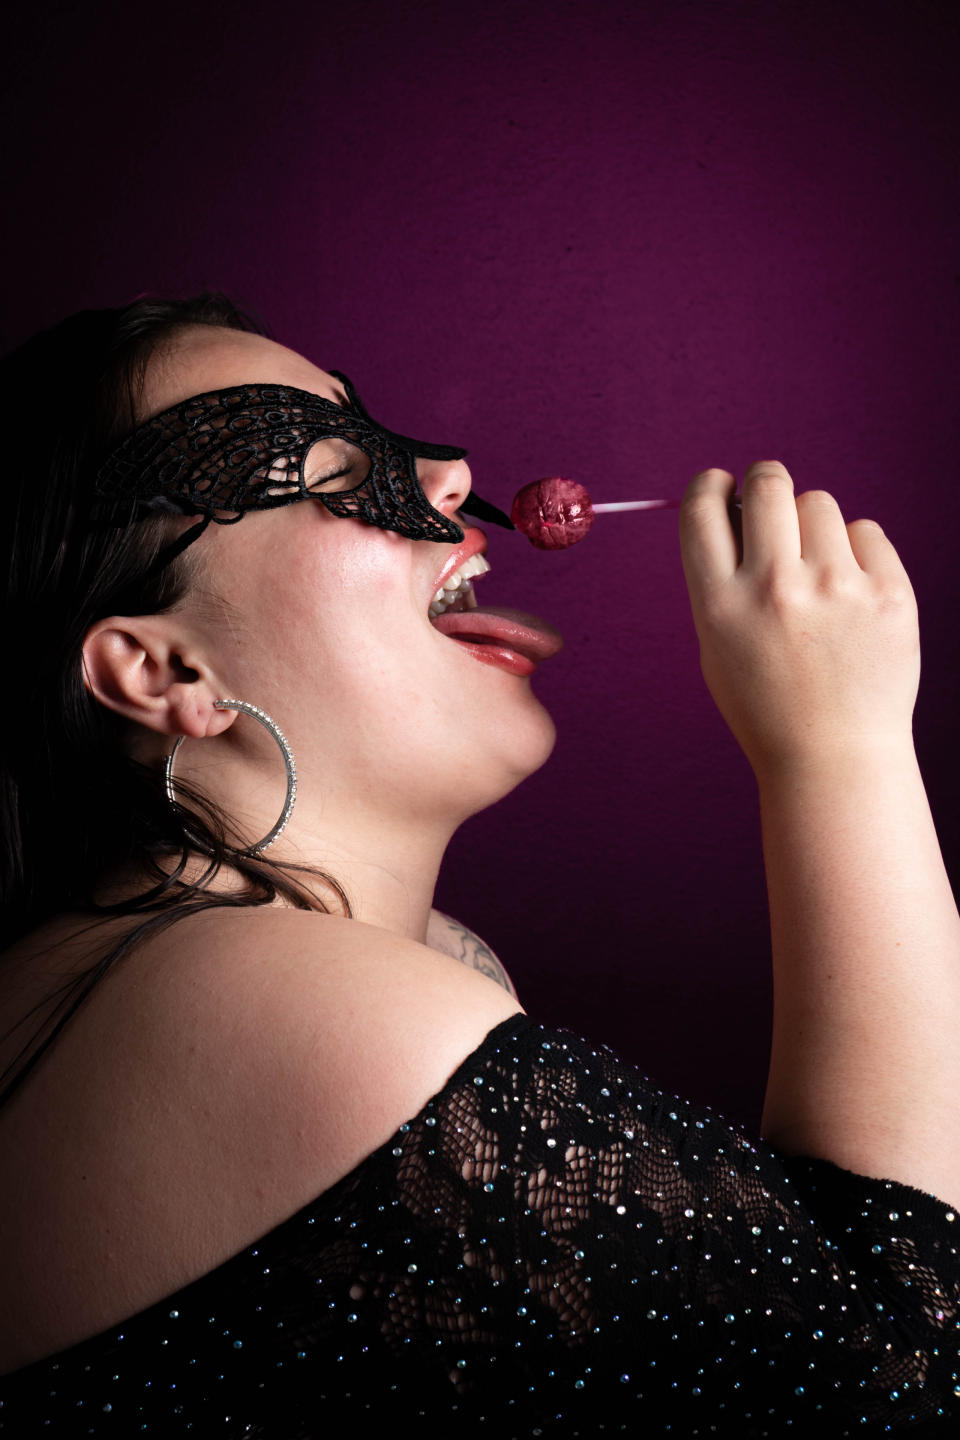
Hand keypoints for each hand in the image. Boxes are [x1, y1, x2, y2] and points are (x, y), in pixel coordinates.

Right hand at [678, 462, 920, 778]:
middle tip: (771, 500)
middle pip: (767, 484)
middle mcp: (775, 589)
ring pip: (819, 504)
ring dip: (813, 526)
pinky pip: (867, 532)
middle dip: (765, 481)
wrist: (833, 757)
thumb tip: (732, 505)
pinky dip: (857, 553)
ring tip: (818, 572)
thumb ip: (720, 579)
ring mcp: (836, 590)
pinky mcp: (889, 594)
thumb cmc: (768, 703)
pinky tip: (852, 595)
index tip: (721, 485)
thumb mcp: (718, 646)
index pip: (703, 508)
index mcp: (720, 605)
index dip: (709, 485)